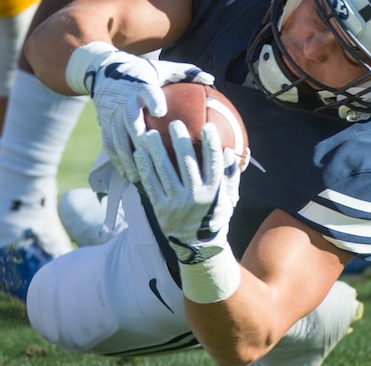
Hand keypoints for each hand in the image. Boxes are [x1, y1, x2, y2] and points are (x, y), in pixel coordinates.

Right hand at [91, 51, 213, 181]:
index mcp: (141, 86)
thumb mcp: (163, 69)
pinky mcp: (103, 122)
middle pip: (130, 120)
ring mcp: (112, 113)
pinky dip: (118, 160)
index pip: (147, 92)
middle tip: (153, 156)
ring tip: (140, 176)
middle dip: (139, 138)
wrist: (106, 70)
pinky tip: (129, 174)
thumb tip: (212, 80)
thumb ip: (187, 73)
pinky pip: (109, 143)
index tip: (161, 111)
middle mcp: (124, 100)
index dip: (153, 100)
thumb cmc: (144, 72)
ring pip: (117, 136)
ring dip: (127, 157)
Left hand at [134, 121, 240, 263]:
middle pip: (187, 163)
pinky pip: (150, 184)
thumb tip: (230, 151)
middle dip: (180, 141)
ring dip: (157, 150)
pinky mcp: (160, 208)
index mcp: (214, 192)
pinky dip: (145, 167)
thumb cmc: (215, 216)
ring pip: (165, 171)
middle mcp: (196, 196)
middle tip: (175, 124)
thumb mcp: (230, 198)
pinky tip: (139, 153)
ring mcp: (177, 203)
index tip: (207, 126)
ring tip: (150, 134)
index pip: (214, 163)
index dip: (211, 144)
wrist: (197, 246)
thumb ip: (231, 175)